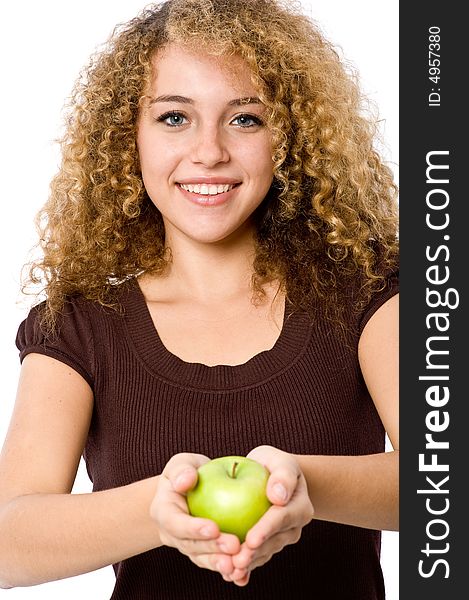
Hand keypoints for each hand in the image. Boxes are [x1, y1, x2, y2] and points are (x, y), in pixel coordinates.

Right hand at [150, 453, 240, 577]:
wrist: (189, 489)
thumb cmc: (187, 472)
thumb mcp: (182, 463)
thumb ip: (182, 469)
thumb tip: (186, 480)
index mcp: (163, 511)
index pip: (175, 523)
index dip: (193, 528)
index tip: (214, 528)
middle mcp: (171, 533)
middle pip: (190, 545)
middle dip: (212, 548)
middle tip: (234, 546)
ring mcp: (186, 545)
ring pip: (202, 558)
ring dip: (220, 563)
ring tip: (238, 565)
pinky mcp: (202, 553)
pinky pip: (214, 562)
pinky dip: (228, 570)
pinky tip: (243, 574)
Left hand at [228, 445, 313, 585]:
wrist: (271, 476)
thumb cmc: (273, 464)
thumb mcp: (280, 460)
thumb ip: (282, 475)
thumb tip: (279, 496)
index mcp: (300, 506)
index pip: (282, 518)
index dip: (266, 529)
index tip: (251, 539)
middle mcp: (294, 526)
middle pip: (274, 541)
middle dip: (256, 553)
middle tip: (237, 561)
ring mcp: (282, 538)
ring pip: (265, 553)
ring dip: (249, 563)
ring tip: (231, 571)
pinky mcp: (269, 545)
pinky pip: (257, 557)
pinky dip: (245, 568)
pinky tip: (230, 576)